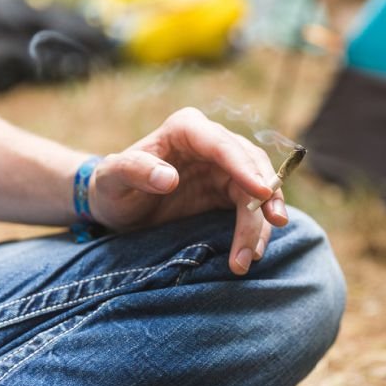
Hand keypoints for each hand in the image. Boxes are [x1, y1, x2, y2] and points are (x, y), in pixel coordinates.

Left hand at [88, 107, 287, 274]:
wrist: (118, 206)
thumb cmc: (112, 187)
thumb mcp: (112, 179)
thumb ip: (135, 170)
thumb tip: (169, 178)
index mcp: (186, 129)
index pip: (221, 144)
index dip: (244, 167)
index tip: (260, 192)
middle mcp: (211, 142)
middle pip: (250, 164)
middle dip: (264, 196)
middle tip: (273, 225)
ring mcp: (223, 167)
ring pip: (258, 187)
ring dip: (260, 221)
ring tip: (252, 256)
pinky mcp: (229, 190)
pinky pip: (252, 207)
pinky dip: (255, 229)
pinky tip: (252, 252)